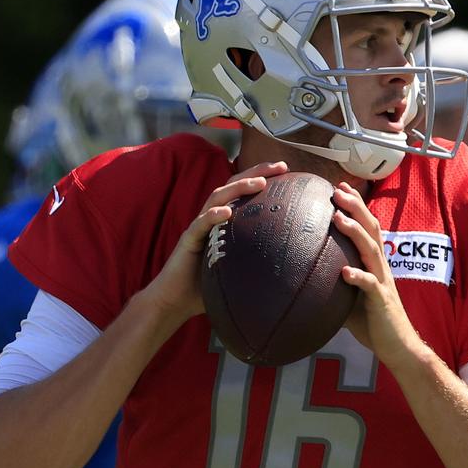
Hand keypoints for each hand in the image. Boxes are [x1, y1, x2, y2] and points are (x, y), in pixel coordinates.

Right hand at [143, 161, 288, 325]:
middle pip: (233, 185)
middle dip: (256, 172)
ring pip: (217, 198)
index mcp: (223, 221)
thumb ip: (258, 263)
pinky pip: (200, 225)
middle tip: (281, 166)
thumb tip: (292, 270)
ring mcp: (199, 227)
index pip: (244, 192)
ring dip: (238, 188)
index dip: (263, 177)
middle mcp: (211, 218)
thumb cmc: (207, 286)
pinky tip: (226, 212)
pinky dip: (213, 216)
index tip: (287, 170)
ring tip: (259, 183)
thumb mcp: (239, 270)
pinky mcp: (188, 241)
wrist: (175, 300)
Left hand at [331, 182, 422, 370]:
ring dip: (355, 233)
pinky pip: (370, 286)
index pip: (367, 228)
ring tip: (338, 217)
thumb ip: (335, 285)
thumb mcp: (349, 299)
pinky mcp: (382, 301)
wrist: (398, 347)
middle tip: (338, 190)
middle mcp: (381, 267)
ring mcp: (383, 282)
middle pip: (371, 230)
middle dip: (355, 208)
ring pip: (370, 251)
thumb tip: (306, 280)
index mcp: (375, 264)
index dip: (356, 206)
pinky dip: (358, 277)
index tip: (340, 187)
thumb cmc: (374, 323)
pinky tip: (344, 272)